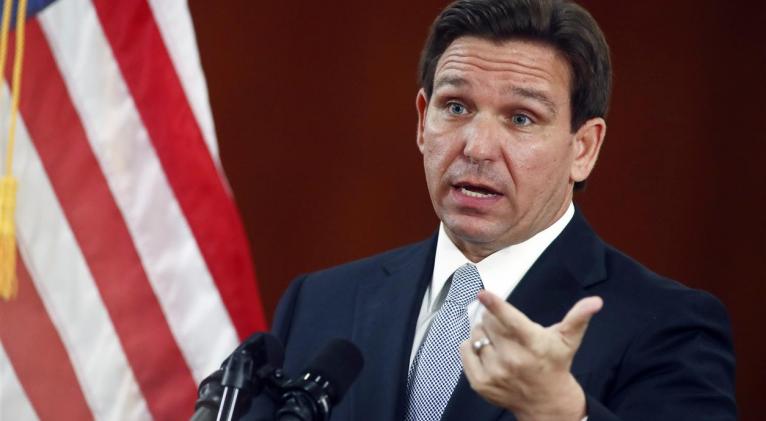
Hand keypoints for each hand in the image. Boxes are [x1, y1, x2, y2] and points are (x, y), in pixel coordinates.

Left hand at [460, 290, 602, 420]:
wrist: (546, 402)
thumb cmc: (555, 364)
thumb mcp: (568, 340)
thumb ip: (579, 317)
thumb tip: (596, 301)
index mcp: (532, 344)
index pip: (510, 321)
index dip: (495, 305)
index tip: (483, 293)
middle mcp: (512, 359)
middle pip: (488, 323)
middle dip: (493, 319)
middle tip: (506, 328)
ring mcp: (495, 373)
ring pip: (476, 335)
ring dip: (483, 333)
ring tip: (499, 342)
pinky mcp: (481, 383)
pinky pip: (465, 351)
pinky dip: (471, 347)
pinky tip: (486, 351)